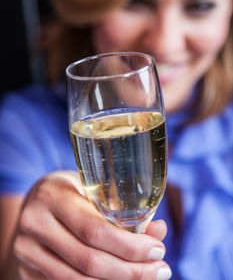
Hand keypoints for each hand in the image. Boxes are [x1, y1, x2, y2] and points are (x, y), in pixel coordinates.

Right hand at [14, 171, 171, 279]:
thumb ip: (122, 209)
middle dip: (131, 270)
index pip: (93, 230)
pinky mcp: (28, 269)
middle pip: (88, 261)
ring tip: (146, 276)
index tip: (157, 250)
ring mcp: (27, 251)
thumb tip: (159, 230)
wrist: (34, 201)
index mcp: (52, 196)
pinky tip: (119, 279)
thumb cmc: (70, 190)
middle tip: (160, 269)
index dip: (129, 246)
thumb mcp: (92, 188)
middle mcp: (35, 224)